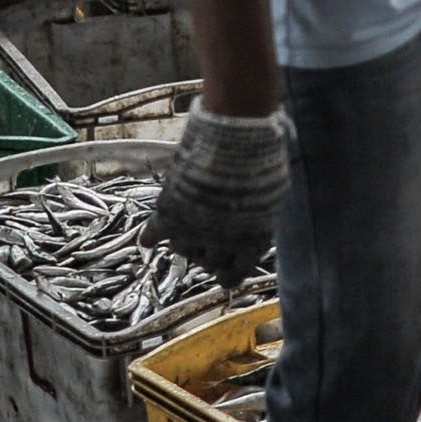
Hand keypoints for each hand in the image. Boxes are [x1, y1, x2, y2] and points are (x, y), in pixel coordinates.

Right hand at [152, 106, 292, 289]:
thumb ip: (260, 217)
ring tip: (188, 223)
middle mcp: (221, 246)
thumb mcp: (272, 197)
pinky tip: (148, 241)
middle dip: (209, 252)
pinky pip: (153, 235)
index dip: (228, 272)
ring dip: (185, 239)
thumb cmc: (261, 164)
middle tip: (207, 237)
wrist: (233, 145)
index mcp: (251, 244)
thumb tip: (257, 223)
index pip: (233, 276)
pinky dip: (150, 237)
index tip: (223, 273)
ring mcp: (193, 233)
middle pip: (207, 263)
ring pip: (182, 249)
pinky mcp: (168, 217)